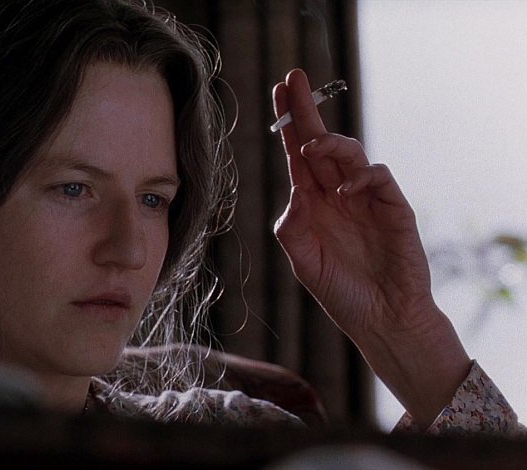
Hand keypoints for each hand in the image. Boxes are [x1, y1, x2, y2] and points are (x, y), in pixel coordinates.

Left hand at [272, 68, 469, 425]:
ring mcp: (367, 198)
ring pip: (349, 153)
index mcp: (313, 202)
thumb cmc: (340, 290)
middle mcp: (338, 193)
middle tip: (294, 79)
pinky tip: (344, 192)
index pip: (298, 155)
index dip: (288, 123)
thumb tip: (296, 191)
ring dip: (329, 143)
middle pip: (321, 142)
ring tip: (311, 145)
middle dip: (306, 110)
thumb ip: (293, 226)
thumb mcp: (303, 260)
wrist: (381, 318)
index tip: (279, 90)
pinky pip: (377, 177)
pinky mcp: (394, 207)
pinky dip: (360, 178)